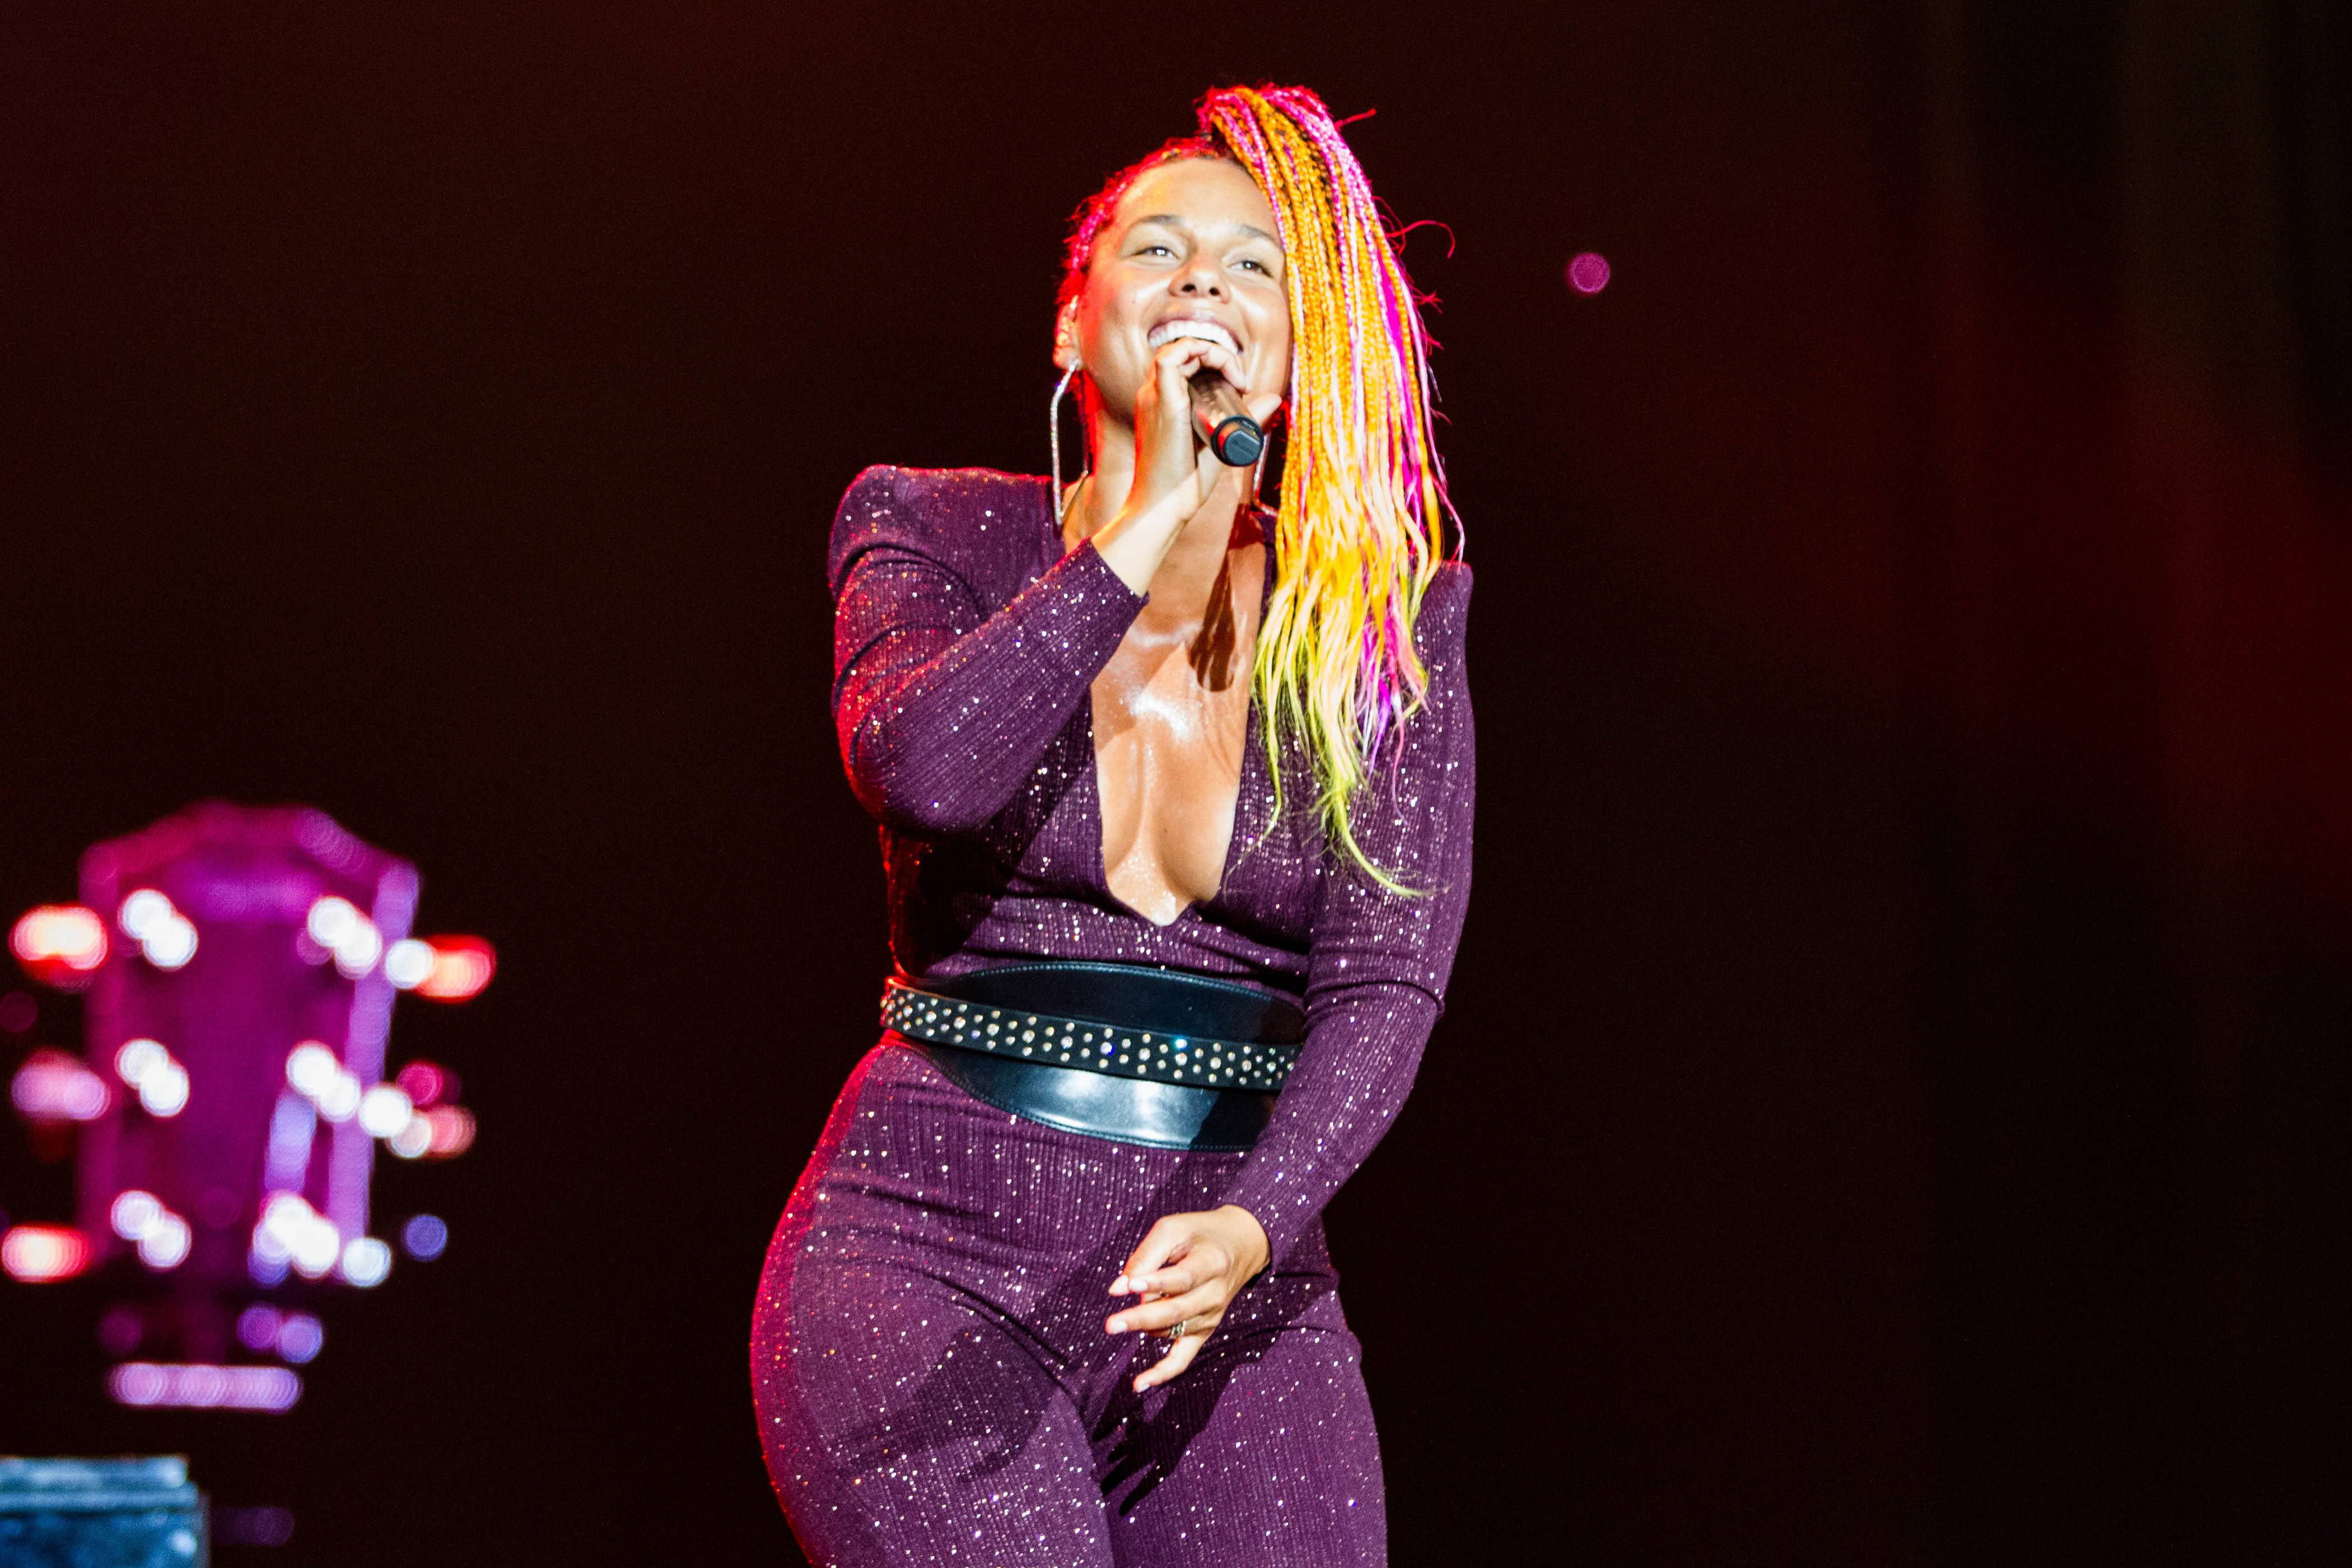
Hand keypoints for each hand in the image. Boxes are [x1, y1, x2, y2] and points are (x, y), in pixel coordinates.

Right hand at [1090, 340, 1282, 594]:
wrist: (1165, 507)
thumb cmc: (1186, 483)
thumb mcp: (1221, 441)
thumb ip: (1244, 417)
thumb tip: (1273, 397)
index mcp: (1161, 401)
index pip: (1184, 361)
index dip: (1215, 361)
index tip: (1242, 385)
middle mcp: (1152, 393)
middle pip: (1183, 351)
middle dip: (1218, 356)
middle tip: (1242, 381)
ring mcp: (1153, 395)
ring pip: (1179, 347)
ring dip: (1213, 352)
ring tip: (1237, 377)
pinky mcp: (1162, 401)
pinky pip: (1172, 357)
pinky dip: (1202, 352)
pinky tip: (1227, 373)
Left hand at [1104, 1204, 1271, 1391]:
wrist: (1238, 1246)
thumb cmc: (1198, 1234)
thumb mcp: (1173, 1229)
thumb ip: (1145, 1256)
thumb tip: (1116, 1290)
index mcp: (1211, 1263)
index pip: (1182, 1278)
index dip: (1154, 1283)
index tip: (1127, 1286)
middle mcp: (1215, 1294)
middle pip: (1175, 1312)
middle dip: (1140, 1318)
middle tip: (1110, 1325)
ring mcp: (1211, 1316)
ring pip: (1171, 1330)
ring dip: (1144, 1326)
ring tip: (1120, 1321)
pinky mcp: (1204, 1331)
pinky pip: (1183, 1358)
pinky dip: (1162, 1373)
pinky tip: (1139, 1384)